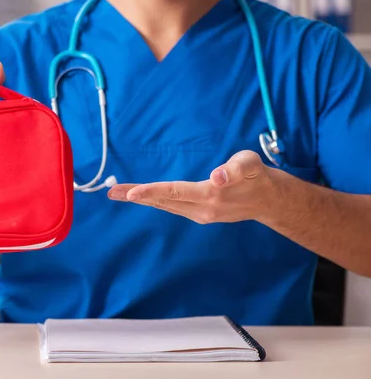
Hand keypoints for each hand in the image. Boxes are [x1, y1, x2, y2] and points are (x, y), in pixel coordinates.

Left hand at [107, 151, 279, 223]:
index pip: (175, 192)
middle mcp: (201, 209)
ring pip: (165, 206)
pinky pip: (171, 207)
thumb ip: (236, 168)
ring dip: (142, 199)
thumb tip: (219, 177)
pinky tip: (142, 198)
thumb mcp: (250, 164)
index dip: (152, 191)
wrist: (268, 200)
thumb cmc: (257, 176)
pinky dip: (155, 201)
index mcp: (210, 195)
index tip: (132, 193)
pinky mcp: (199, 214)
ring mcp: (199, 214)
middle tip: (111, 191)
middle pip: (163, 201)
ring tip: (119, 193)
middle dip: (137, 196)